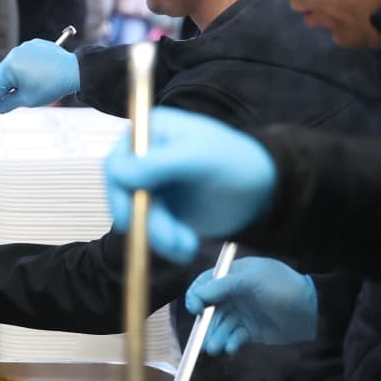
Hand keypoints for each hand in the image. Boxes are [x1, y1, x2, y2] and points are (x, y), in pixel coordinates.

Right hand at [0, 39, 80, 113]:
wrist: (74, 70)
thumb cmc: (51, 85)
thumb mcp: (28, 100)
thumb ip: (9, 104)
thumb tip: (0, 107)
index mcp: (9, 68)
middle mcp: (13, 55)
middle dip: (2, 87)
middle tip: (11, 98)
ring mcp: (24, 48)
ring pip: (11, 65)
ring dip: (14, 76)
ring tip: (29, 84)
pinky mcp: (34, 45)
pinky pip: (23, 57)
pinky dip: (25, 66)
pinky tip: (37, 74)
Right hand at [104, 108, 276, 262]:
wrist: (263, 191)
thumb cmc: (236, 163)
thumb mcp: (197, 158)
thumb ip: (157, 164)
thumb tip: (119, 174)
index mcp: (150, 133)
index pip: (117, 162)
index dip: (118, 191)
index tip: (129, 217)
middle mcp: (145, 157)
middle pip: (123, 194)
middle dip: (145, 221)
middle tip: (168, 240)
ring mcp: (153, 184)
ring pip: (139, 217)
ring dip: (160, 236)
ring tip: (187, 247)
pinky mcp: (163, 208)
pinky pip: (152, 229)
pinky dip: (167, 242)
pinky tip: (186, 248)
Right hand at [185, 258, 315, 354]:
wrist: (314, 310)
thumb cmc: (283, 286)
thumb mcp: (253, 279)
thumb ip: (224, 286)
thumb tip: (196, 295)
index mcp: (233, 275)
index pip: (206, 283)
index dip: (196, 296)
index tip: (195, 310)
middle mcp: (234, 294)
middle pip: (210, 308)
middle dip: (204, 324)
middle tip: (201, 339)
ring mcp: (242, 313)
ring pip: (220, 325)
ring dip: (214, 336)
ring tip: (213, 348)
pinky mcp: (251, 331)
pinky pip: (234, 337)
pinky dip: (229, 343)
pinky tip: (230, 349)